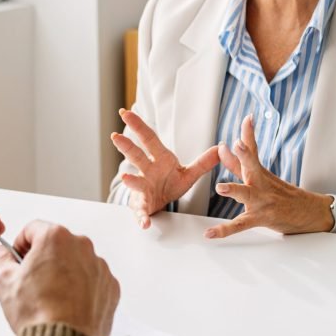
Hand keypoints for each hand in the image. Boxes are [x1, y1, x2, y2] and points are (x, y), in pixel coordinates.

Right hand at [0, 221, 119, 335]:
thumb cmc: (39, 314)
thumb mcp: (5, 282)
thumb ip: (0, 260)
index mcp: (55, 238)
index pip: (33, 228)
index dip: (21, 243)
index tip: (19, 257)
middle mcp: (81, 247)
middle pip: (58, 244)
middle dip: (44, 258)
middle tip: (32, 280)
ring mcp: (99, 267)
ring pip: (77, 262)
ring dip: (65, 273)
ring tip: (51, 297)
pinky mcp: (110, 287)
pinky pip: (93, 280)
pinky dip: (82, 289)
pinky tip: (68, 304)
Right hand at [110, 108, 219, 228]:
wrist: (160, 203)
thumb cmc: (169, 184)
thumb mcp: (188, 173)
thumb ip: (203, 162)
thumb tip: (220, 148)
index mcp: (158, 159)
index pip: (148, 139)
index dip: (138, 126)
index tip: (126, 113)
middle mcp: (147, 171)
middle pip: (136, 156)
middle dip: (126, 147)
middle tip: (115, 136)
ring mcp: (142, 188)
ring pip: (135, 182)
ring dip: (130, 181)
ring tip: (125, 178)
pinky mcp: (142, 206)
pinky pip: (141, 211)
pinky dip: (142, 216)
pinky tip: (144, 222)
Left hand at [204, 115, 333, 238]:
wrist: (309, 214)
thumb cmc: (283, 194)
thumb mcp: (261, 176)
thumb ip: (238, 163)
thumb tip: (222, 147)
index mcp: (260, 172)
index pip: (253, 149)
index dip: (249, 133)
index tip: (247, 118)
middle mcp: (261, 183)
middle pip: (252, 166)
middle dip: (245, 155)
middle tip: (237, 144)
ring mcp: (262, 201)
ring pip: (247, 194)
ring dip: (234, 190)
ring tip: (221, 188)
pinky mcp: (260, 218)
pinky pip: (240, 225)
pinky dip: (224, 230)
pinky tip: (210, 233)